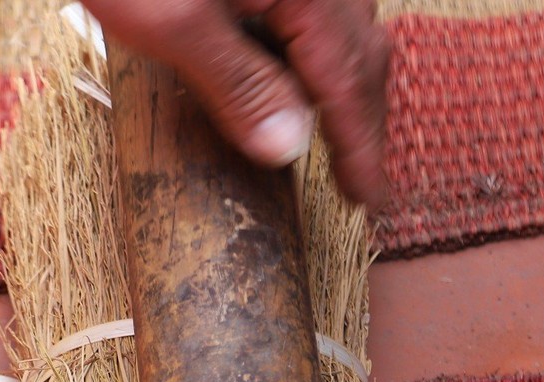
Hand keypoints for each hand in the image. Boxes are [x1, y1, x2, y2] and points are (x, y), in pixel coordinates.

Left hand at [83, 0, 391, 205]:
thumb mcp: (172, 24)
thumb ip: (236, 85)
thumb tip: (289, 147)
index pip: (347, 83)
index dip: (362, 147)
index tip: (371, 200)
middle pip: (360, 52)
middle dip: (363, 119)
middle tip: (361, 182)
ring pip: (346, 26)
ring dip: (345, 86)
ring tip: (338, 138)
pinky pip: (320, 5)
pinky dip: (321, 49)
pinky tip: (300, 73)